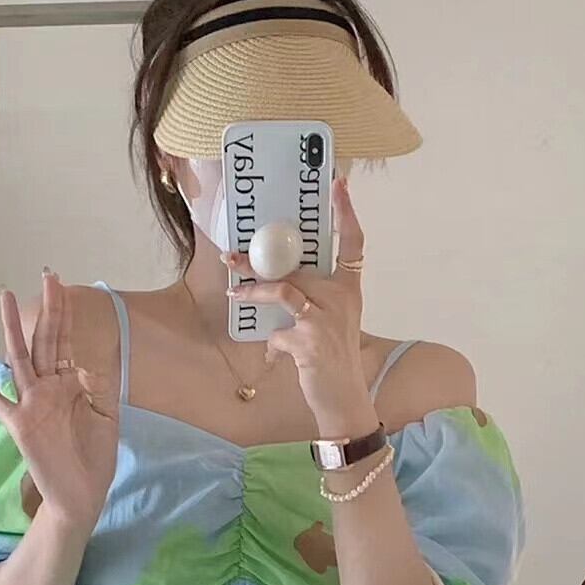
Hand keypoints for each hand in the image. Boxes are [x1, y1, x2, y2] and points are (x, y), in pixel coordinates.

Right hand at [0, 273, 118, 532]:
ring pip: (19, 359)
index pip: (64, 342)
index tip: (61, 284)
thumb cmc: (95, 460)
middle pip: (44, 341)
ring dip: (13, 328)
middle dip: (47, 309)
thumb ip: (99, 388)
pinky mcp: (20, 425)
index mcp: (68, 386)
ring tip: (6, 297)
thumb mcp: (107, 418)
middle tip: (47, 274)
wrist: (82, 497)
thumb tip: (88, 362)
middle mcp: (46, 390)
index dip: (62, 313)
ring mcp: (30, 405)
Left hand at [226, 177, 377, 439]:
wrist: (344, 400)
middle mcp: (342, 297)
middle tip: (230, 256)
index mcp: (349, 289)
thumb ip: (309, 304)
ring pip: (282, 289)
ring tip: (232, 290)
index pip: (353, 242)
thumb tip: (276, 294)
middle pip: (297, 266)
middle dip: (259, 262)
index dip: (346, 212)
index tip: (339, 183)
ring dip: (253, 290)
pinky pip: (278, 331)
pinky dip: (272, 343)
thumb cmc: (333, 363)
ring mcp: (327, 317)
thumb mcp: (329, 326)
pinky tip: (275, 354)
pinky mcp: (310, 339)